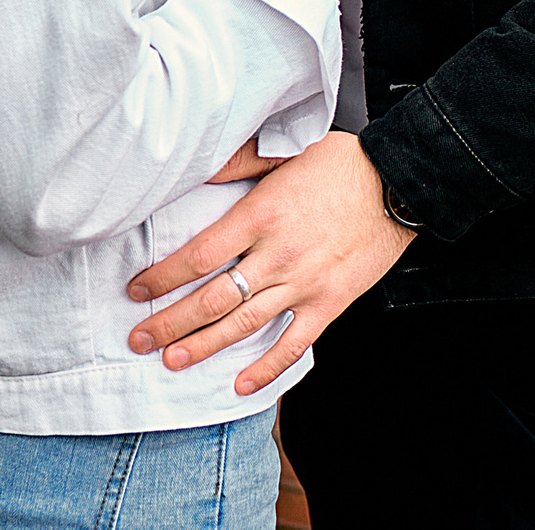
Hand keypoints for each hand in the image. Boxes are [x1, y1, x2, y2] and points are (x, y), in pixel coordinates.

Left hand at [127, 131, 413, 394]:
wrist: (398, 182)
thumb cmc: (342, 163)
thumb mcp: (284, 150)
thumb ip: (238, 163)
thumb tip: (196, 167)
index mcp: (261, 214)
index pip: (198, 255)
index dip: (162, 277)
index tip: (137, 290)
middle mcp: (277, 254)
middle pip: (212, 298)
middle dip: (170, 323)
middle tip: (139, 339)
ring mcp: (304, 282)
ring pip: (243, 325)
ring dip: (202, 347)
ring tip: (171, 361)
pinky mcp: (329, 302)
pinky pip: (293, 343)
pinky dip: (266, 368)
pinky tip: (241, 383)